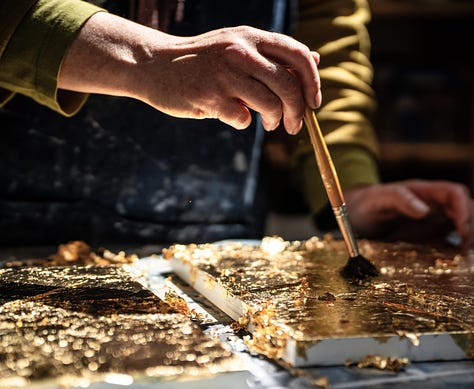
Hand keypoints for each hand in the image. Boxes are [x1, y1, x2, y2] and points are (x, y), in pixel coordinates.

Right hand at [59, 12, 320, 134]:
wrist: (156, 65)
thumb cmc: (204, 60)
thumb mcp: (239, 46)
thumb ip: (273, 55)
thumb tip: (315, 59)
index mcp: (251, 37)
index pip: (298, 56)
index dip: (313, 82)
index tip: (314, 102)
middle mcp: (240, 51)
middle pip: (288, 86)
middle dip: (298, 111)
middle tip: (294, 126)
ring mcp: (224, 74)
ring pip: (269, 104)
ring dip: (275, 120)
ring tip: (270, 124)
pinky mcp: (209, 96)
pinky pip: (242, 118)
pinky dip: (243, 122)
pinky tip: (233, 115)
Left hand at [344, 180, 473, 249]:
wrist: (357, 216)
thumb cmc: (368, 203)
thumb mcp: (380, 199)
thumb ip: (400, 200)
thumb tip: (424, 210)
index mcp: (425, 192)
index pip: (455, 194)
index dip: (464, 210)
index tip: (461, 229)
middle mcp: (434, 205)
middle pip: (466, 210)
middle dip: (471, 226)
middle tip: (466, 247)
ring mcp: (434, 220)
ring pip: (462, 225)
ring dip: (468, 238)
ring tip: (465, 255)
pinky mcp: (429, 235)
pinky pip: (449, 241)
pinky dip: (457, 249)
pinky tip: (457, 261)